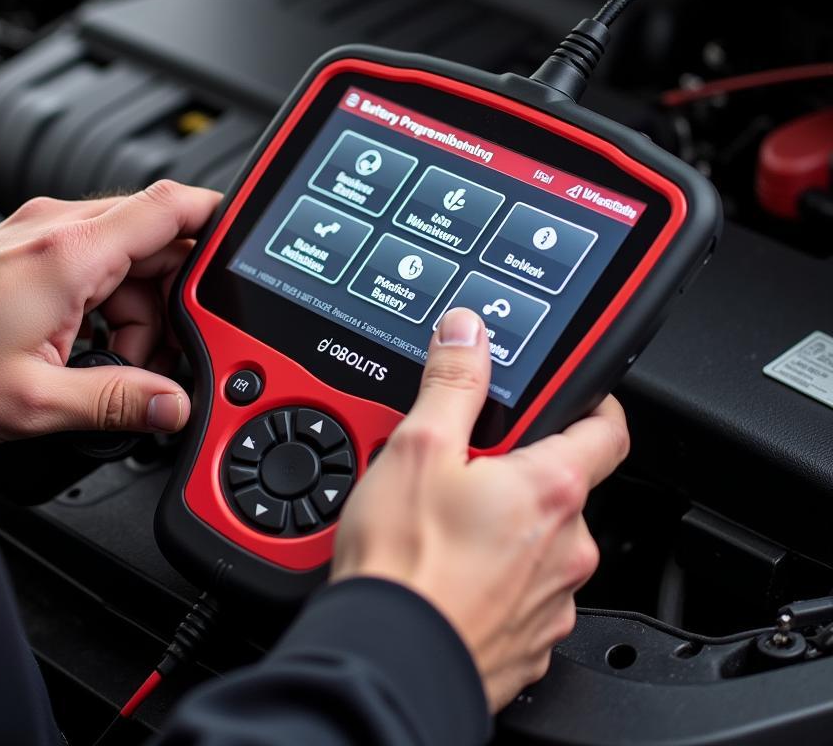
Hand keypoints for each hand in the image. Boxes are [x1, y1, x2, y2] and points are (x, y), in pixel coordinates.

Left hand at [0, 181, 220, 447]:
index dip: (219, 217)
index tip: (243, 242)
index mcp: (71, 253)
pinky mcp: (32, 248)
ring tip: (114, 360)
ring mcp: (44, 233)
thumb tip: (176, 406)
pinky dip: (113, 300)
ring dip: (142, 306)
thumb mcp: (38, 401)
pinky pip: (100, 261)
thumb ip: (119, 402)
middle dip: (175, 297)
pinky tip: (94, 343)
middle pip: (159, 240)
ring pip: (132, 254)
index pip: (172, 206)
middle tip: (157, 355)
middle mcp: (60, 229)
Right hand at [331, 307, 628, 710]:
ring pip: (539, 542)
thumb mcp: (418, 447)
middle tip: (461, 468)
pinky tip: (447, 571)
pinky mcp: (530, 640)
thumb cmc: (405, 565)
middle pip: (560, 485)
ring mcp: (553, 599)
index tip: (571, 393)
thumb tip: (469, 334)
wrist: (388, 661)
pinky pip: (523, 591)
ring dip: (504, 526)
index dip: (592, 401)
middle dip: (516, 470)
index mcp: (552, 489)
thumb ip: (452, 383)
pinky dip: (494, 576)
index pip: (607, 428)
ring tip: (441, 525)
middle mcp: (569, 546)